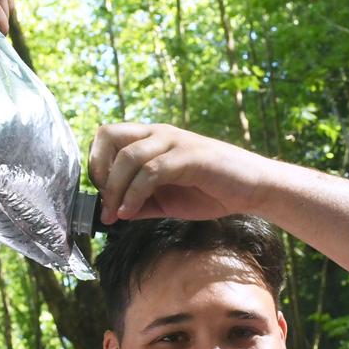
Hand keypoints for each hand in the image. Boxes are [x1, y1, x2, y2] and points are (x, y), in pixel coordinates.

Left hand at [88, 123, 272, 223]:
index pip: (107, 137)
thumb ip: (141, 203)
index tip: (101, 197)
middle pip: (109, 135)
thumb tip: (114, 213)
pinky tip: (130, 213)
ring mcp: (174, 142)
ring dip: (114, 189)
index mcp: (152, 139)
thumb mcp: (167, 200)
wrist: (252, 188)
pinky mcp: (189, 156)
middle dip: (98, 170)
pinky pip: (150, 171)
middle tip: (104, 202)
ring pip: (127, 155)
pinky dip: (134, 193)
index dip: (96, 165)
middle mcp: (159, 134)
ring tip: (114, 214)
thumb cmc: (212, 191)